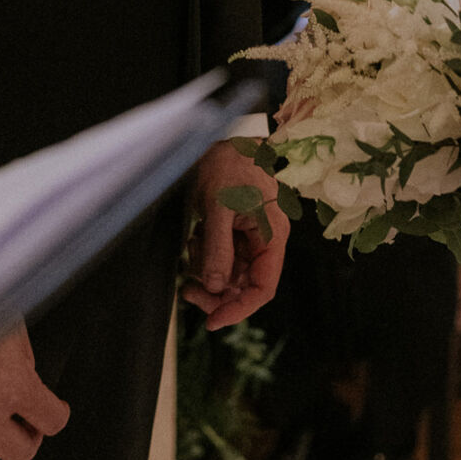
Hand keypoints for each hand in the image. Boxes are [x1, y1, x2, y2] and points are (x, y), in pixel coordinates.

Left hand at [185, 141, 288, 328]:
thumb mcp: (219, 206)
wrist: (226, 139)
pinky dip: (205, 258)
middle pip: (245, 287)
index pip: (263, 288)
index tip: (213, 320)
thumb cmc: (230, 165)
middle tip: (188, 291)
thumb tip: (215, 286)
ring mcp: (250, 239)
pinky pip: (222, 260)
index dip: (240, 308)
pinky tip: (195, 239)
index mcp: (272, 237)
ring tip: (191, 251)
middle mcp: (264, 243)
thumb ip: (219, 248)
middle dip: (216, 293)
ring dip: (207, 273)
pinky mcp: (235, 233)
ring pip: (230, 276)